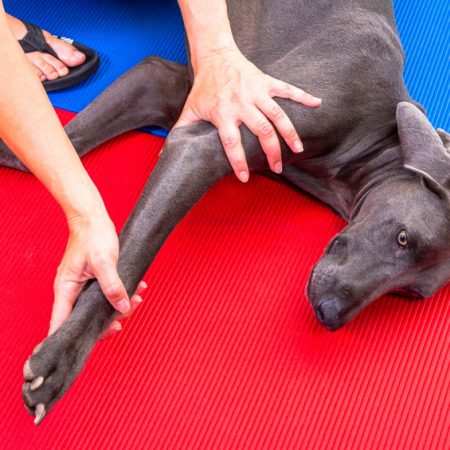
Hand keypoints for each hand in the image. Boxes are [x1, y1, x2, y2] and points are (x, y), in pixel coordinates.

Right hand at [49, 213, 143, 335]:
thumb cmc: (93, 236)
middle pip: (84, 319)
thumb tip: (122, 307)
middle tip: (124, 317)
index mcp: (66, 289)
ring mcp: (82, 288)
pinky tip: (136, 289)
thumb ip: (112, 286)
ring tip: (137, 298)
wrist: (93, 219)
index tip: (90, 342)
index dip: (72, 337)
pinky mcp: (93, 282)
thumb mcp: (104, 262)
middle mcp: (72, 292)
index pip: (61, 323)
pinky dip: (121, 294)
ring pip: (99, 308)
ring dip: (119, 306)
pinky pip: (106, 295)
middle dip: (107, 321)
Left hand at [174, 47, 320, 181]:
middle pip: (261, 131)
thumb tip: (164, 157)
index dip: (239, 162)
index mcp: (223, 113)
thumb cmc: (203, 87)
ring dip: (290, 132)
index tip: (246, 178)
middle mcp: (241, 103)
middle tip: (278, 168)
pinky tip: (318, 104)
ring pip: (278, 115)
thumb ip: (180, 133)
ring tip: (299, 149)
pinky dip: (303, 96)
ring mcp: (256, 92)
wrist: (215, 56)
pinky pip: (288, 89)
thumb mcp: (189, 110)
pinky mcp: (266, 82)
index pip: (232, 142)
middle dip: (271, 152)